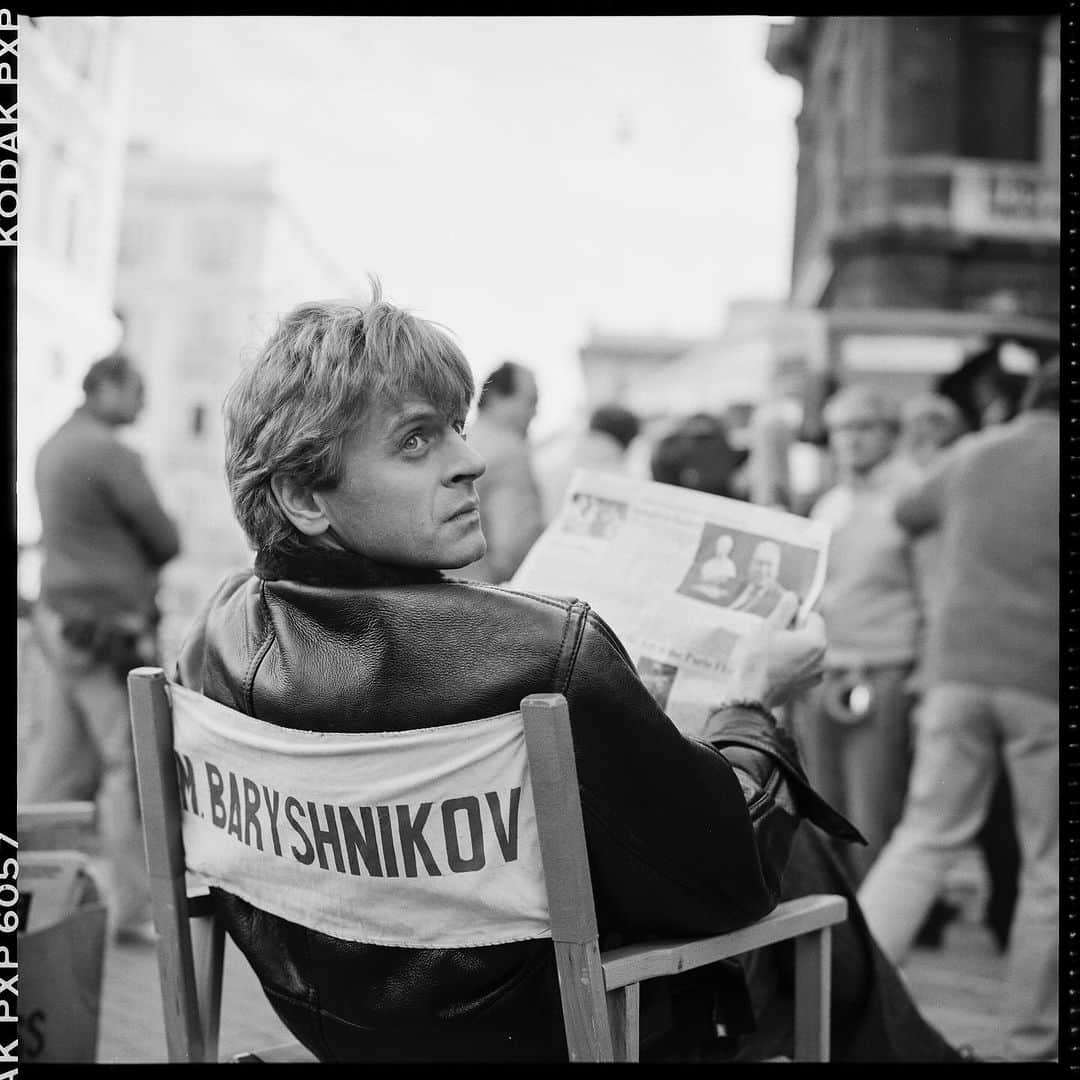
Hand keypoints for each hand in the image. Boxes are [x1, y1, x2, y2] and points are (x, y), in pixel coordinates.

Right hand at [722, 592, 824, 709]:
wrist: (749, 693)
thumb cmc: (757, 658)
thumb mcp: (768, 626)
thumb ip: (785, 609)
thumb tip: (793, 597)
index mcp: (816, 642)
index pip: (814, 617)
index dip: (797, 615)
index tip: (780, 620)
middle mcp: (822, 659)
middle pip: (812, 634)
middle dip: (795, 632)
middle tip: (772, 636)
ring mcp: (815, 674)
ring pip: (806, 651)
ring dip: (793, 647)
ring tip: (771, 652)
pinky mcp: (806, 686)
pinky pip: (803, 666)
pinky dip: (792, 662)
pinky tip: (774, 665)